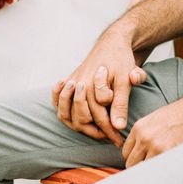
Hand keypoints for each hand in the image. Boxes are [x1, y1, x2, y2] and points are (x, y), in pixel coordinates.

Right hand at [51, 31, 145, 146]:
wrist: (112, 42)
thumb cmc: (121, 60)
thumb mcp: (126, 80)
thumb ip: (121, 103)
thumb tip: (118, 126)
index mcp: (90, 85)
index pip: (98, 117)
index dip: (110, 131)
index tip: (119, 141)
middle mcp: (77, 85)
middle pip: (79, 119)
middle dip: (96, 130)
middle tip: (111, 136)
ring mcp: (71, 83)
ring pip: (64, 113)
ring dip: (78, 125)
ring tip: (96, 130)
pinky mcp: (69, 81)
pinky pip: (57, 100)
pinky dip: (61, 109)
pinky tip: (77, 116)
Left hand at [122, 94, 182, 167]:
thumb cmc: (180, 114)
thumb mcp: (155, 120)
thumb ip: (144, 134)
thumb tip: (140, 151)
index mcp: (139, 128)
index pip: (126, 153)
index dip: (134, 160)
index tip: (142, 163)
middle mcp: (144, 137)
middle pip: (131, 164)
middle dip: (140, 169)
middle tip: (151, 170)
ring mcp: (155, 146)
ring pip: (143, 170)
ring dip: (151, 172)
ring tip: (161, 172)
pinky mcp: (168, 152)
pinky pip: (157, 171)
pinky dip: (161, 173)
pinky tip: (169, 170)